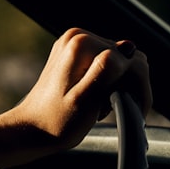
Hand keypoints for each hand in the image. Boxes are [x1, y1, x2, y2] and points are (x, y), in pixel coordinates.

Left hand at [2, 28, 151, 154]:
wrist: (31, 130)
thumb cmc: (55, 122)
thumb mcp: (85, 99)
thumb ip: (106, 71)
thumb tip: (127, 48)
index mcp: (80, 43)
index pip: (133, 60)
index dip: (138, 89)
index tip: (133, 111)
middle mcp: (78, 37)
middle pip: (129, 59)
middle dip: (129, 87)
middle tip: (114, 110)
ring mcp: (76, 45)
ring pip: (122, 64)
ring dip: (121, 87)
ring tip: (102, 108)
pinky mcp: (76, 56)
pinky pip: (108, 66)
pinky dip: (110, 85)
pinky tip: (99, 101)